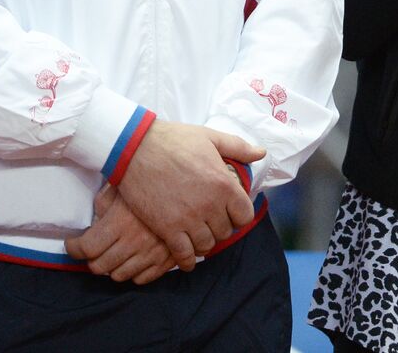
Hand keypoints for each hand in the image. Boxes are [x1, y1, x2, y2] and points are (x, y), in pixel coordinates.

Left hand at [65, 183, 174, 283]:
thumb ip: (103, 204)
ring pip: (119, 276)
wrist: (189, 188)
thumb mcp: (122, 186)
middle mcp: (133, 242)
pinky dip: (134, 273)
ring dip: (112, 267)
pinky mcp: (166, 261)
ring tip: (115, 254)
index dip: (74, 248)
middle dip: (91, 259)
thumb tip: (94, 218)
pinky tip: (134, 259)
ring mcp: (151, 254)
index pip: (86, 248)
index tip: (73, 243)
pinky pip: (142, 279)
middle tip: (94, 249)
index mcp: (119, 223)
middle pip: (99, 266)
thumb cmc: (151, 184)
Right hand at [115, 121, 264, 270]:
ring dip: (205, 242)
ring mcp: (188, 219)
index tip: (230, 211)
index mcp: (224, 185)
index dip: (239, 214)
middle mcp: (210, 206)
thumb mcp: (211, 137)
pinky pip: (184, 255)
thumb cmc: (175, 140)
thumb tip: (261, 153)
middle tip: (212, 221)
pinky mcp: (167, 229)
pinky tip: (187, 258)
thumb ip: (239, 148)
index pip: (245, 215)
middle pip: (226, 232)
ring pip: (207, 245)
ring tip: (199, 234)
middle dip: (221, 227)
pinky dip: (187, 260)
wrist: (136, 148)